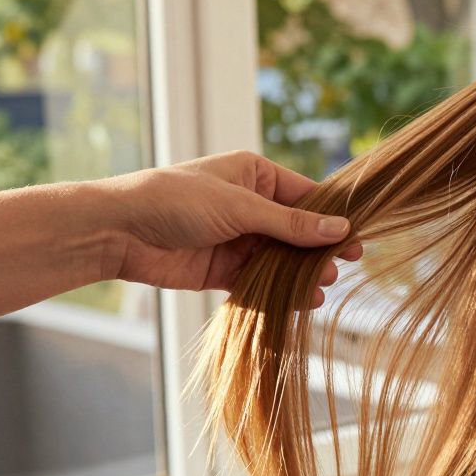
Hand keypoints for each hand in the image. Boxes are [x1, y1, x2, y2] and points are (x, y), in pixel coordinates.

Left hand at [102, 151, 360, 307]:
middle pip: (298, 230)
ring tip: (322, 286)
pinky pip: (262, 280)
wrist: (119, 232)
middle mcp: (250, 205)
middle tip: (341, 267)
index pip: (306, 197)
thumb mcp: (240, 207)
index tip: (357, 240)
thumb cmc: (175, 201)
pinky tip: (303, 301)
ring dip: (303, 273)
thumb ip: (290, 224)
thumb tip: (339, 230)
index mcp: (255, 175)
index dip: (332, 219)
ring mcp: (238, 238)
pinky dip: (282, 291)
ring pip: (282, 258)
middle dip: (319, 250)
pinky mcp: (224, 269)